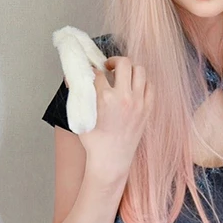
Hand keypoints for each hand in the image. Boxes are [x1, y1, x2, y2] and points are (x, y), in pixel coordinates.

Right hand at [78, 56, 153, 179]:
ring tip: (122, 76)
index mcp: (105, 98)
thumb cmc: (94, 142)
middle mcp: (124, 98)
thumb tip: (72, 77)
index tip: (92, 71)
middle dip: (114, 62)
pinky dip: (142, 82)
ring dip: (130, 70)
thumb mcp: (80, 116)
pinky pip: (150, 86)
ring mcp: (138, 103)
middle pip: (124, 63)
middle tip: (108, 68)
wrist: (111, 160)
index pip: (98, 72)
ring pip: (140, 71)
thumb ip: (77, 94)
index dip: (93, 69)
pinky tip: (134, 87)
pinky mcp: (147, 110)